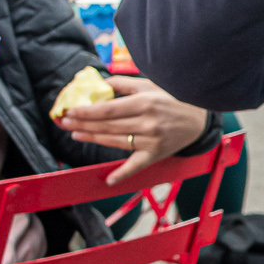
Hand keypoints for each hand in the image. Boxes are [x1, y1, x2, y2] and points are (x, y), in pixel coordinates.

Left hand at [55, 74, 211, 184]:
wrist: (199, 119)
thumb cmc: (172, 98)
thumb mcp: (150, 85)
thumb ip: (124, 84)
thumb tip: (100, 85)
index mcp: (144, 102)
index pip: (108, 109)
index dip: (87, 111)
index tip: (70, 110)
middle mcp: (147, 122)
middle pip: (107, 125)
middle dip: (83, 124)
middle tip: (64, 122)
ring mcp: (151, 140)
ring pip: (115, 141)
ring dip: (93, 138)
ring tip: (75, 133)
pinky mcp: (156, 154)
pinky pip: (136, 165)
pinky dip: (122, 173)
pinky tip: (108, 180)